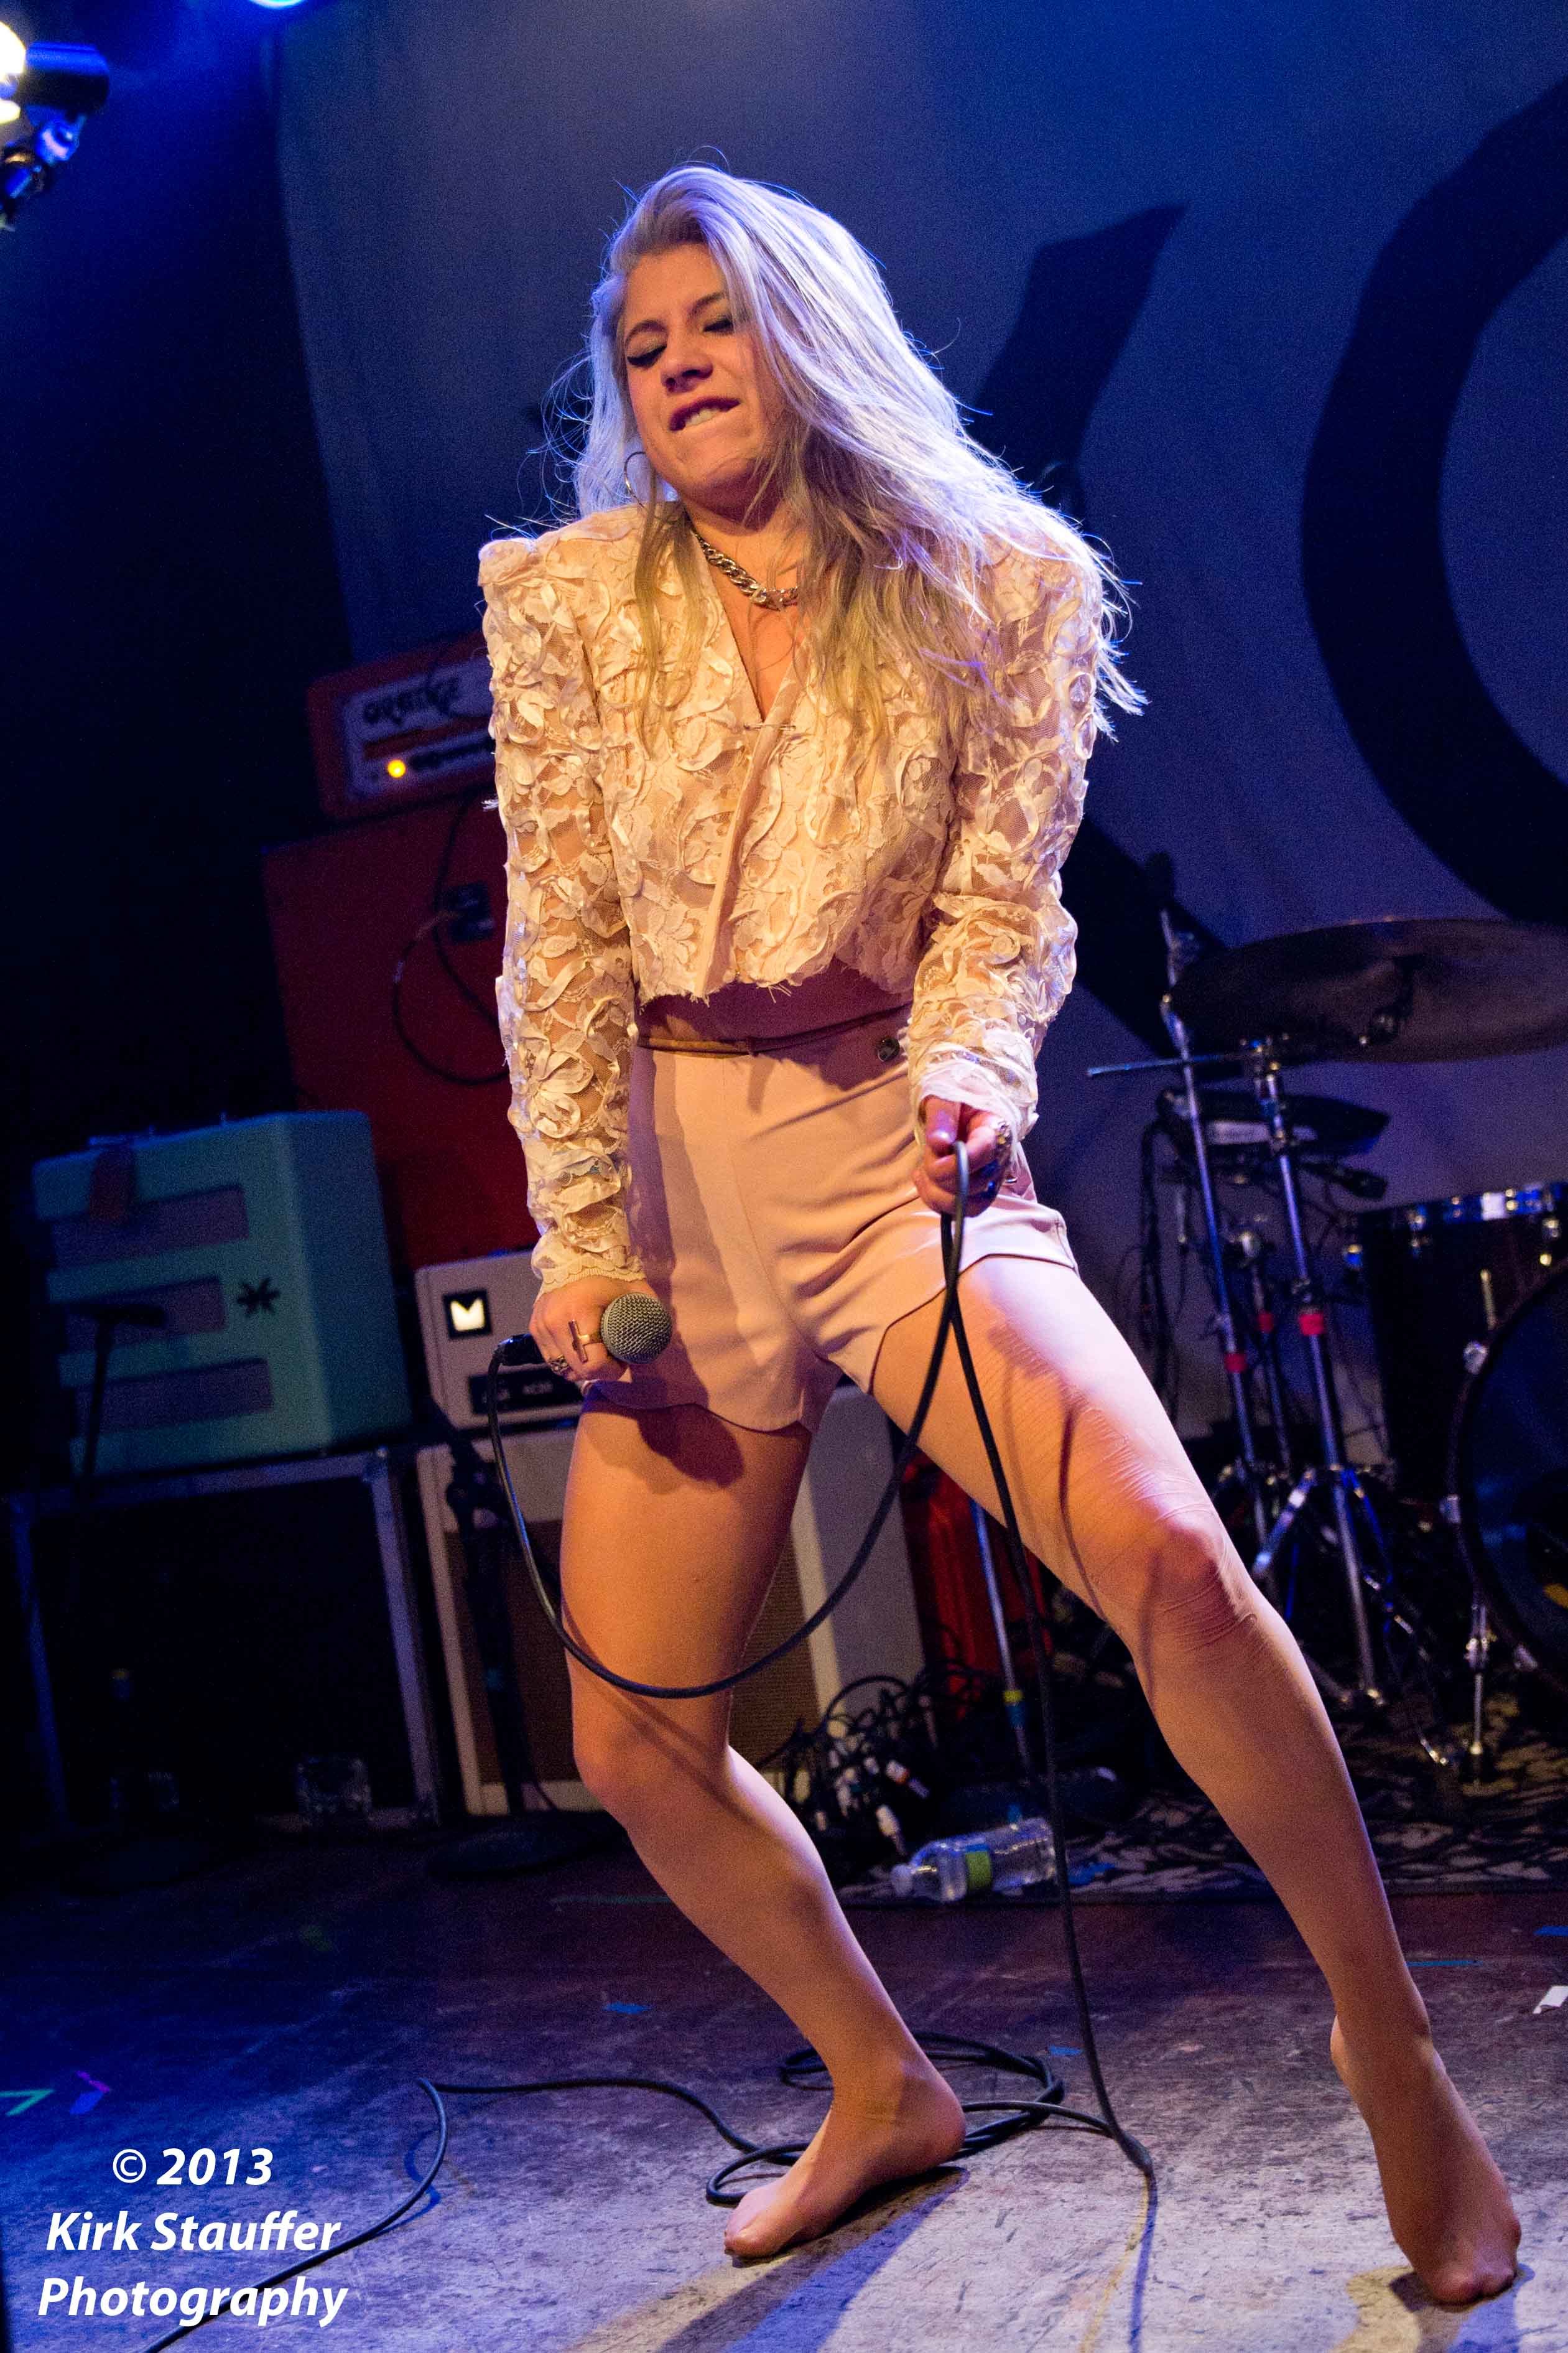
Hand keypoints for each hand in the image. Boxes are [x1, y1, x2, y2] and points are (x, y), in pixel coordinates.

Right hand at [530, 1275, 658, 1388]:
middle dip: (598, 1371)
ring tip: (595, 1352)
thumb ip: (651, 1313)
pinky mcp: (534, 1325)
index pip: (592, 1365)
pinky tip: (580, 1347)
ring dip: (580, 1367)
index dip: (611, 1371)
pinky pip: (550, 1357)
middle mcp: (554, 1322)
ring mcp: (540, 1325)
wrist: (575, 1252)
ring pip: (561, 1367)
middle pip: (576, 1370)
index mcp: (579, 1312)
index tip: (622, 1361)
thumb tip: (661, 1340)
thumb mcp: (633, 1290)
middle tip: (611, 1358)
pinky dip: (566, 1358)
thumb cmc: (609, 1272)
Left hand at [915, 1098, 1015, 1216]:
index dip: (961, 1159)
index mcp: (995, 1129)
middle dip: (941, 1173)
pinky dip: (936, 1201)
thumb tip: (938, 1143)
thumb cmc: (955, 1101)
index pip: (987, 1150)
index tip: (937, 1149)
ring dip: (937, 1194)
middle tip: (929, 1154)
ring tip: (922, 1173)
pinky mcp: (978, 1193)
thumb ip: (941, 1117)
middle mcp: (999, 1158)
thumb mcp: (944, 1097)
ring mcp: (991, 1179)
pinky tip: (924, 1181)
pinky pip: (960, 1210)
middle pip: (974, 1183)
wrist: (963, 1109)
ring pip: (969, 1205)